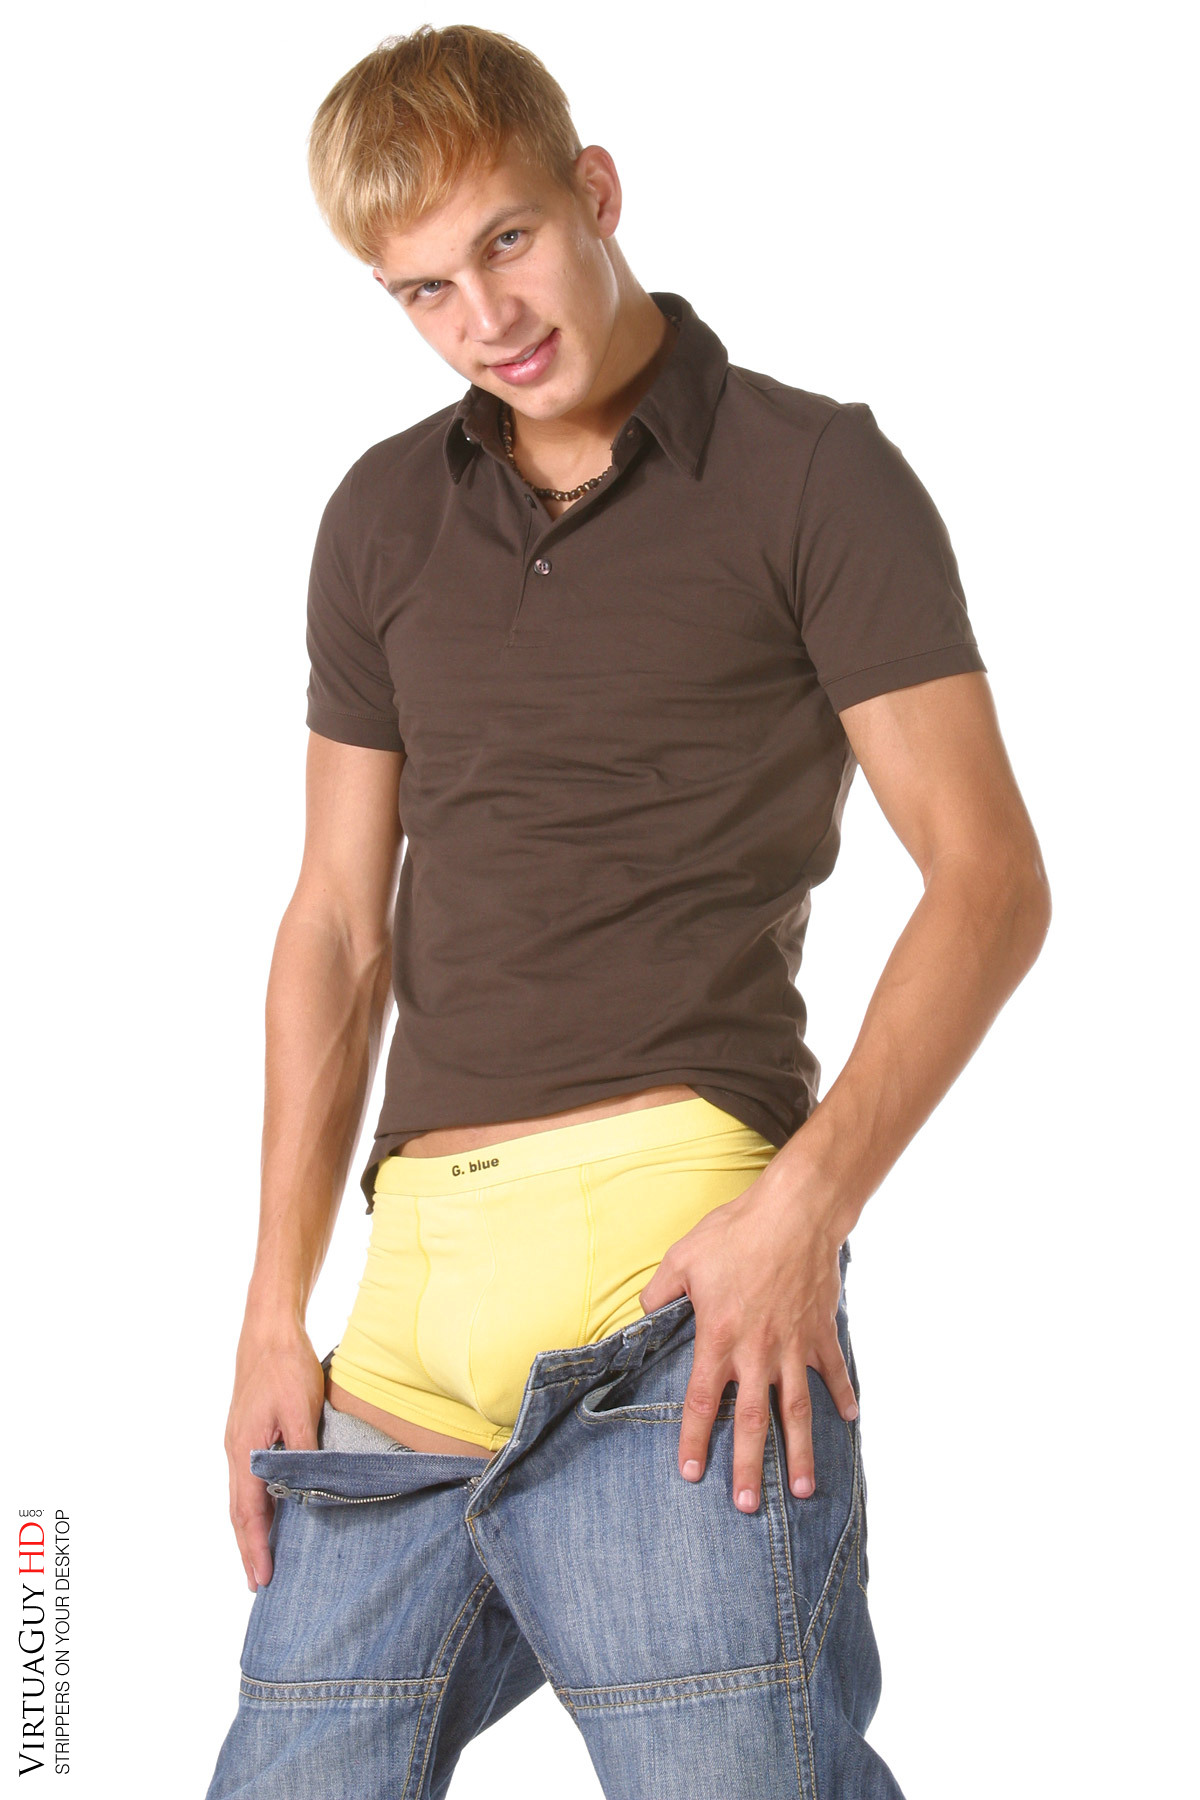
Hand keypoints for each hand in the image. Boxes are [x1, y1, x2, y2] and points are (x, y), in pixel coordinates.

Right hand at [223, 1320, 324, 1590]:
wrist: (269, 1330)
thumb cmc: (285, 1366)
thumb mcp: (300, 1409)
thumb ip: (302, 1451)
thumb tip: (307, 1489)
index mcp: (244, 1450)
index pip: (247, 1512)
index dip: (254, 1548)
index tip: (260, 1580)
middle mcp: (236, 1451)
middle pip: (240, 1511)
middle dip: (249, 1548)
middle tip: (260, 1583)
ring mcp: (239, 1442)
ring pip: (245, 1495)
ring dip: (254, 1528)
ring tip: (266, 1557)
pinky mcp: (248, 1432)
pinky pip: (251, 1478)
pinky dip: (258, 1502)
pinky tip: (273, 1509)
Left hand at [638, 1172, 856, 1512]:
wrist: (794, 1212)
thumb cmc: (735, 1233)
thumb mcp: (682, 1258)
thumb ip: (660, 1292)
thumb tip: (644, 1312)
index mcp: (719, 1339)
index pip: (704, 1402)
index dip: (696, 1441)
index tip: (692, 1474)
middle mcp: (757, 1352)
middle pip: (753, 1422)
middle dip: (749, 1467)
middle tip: (747, 1505)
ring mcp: (793, 1345)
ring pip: (797, 1410)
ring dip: (801, 1451)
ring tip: (805, 1489)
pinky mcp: (820, 1331)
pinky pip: (833, 1371)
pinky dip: (843, 1396)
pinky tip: (849, 1420)